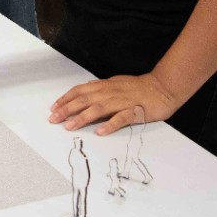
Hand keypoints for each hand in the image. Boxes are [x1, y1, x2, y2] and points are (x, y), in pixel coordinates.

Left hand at [48, 74, 177, 135]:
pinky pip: (121, 118)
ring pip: (99, 108)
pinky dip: (110, 124)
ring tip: (70, 126)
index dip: (66, 99)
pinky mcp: (135, 111)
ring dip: (82, 117)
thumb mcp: (116, 84)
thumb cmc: (138, 87)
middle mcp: (111, 92)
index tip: (54, 108)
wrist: (163, 88)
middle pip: (85, 99)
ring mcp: (123, 101)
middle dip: (67, 109)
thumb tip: (85, 91)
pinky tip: (100, 132)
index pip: (80, 91)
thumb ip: (101, 89)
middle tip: (54, 119)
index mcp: (105, 86)